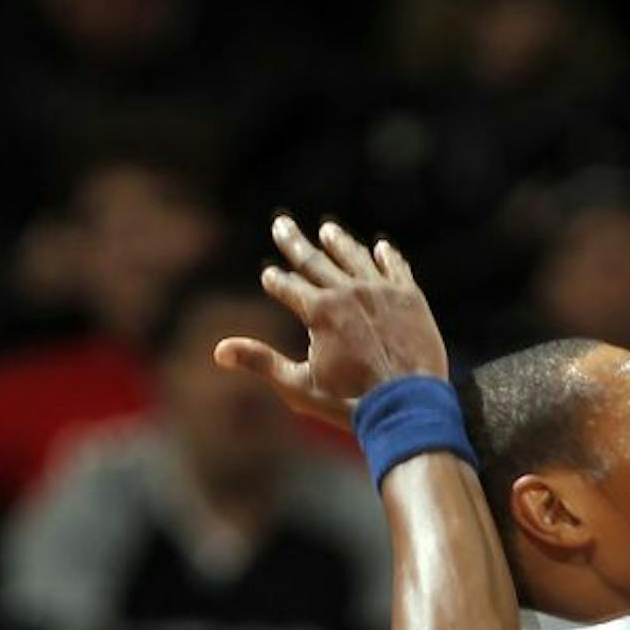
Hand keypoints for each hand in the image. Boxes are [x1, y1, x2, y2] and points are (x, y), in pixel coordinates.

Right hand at [215, 216, 449, 427]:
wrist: (408, 404)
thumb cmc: (350, 401)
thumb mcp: (298, 386)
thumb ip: (260, 361)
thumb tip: (219, 350)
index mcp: (320, 311)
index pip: (288, 286)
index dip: (276, 281)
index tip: (269, 275)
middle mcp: (349, 292)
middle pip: (316, 260)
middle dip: (294, 242)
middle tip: (281, 224)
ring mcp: (381, 291)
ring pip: (355, 257)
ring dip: (339, 242)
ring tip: (328, 230)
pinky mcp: (410, 297)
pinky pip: (396, 268)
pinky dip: (386, 257)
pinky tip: (381, 248)